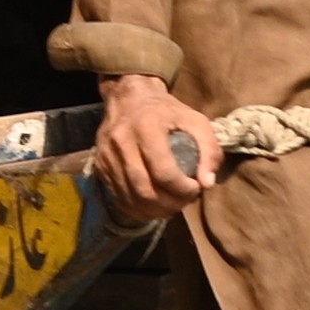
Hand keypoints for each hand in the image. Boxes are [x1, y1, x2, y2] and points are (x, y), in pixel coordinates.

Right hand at [95, 75, 222, 219]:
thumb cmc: (166, 111)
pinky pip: (118, 197)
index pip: (164, 172)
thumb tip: (207, 183)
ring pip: (130, 198)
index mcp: (147, 127)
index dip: (183, 189)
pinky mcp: (100, 166)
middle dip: (169, 204)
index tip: (195, 188)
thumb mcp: (195, 120)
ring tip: (172, 206)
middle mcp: (122, 142)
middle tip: (185, 201)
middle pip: (144, 190)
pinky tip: (153, 207)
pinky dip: (137, 209)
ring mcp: (107, 156)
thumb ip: (209, 149)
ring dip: (154, 211)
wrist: (128, 98)